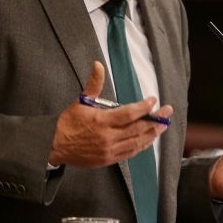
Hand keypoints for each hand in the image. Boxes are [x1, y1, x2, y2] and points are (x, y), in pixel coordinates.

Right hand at [49, 61, 172, 167]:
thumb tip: (98, 64)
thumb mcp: (81, 101)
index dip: (143, 107)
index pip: (128, 114)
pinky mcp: (109, 159)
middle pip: (138, 128)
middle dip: (155, 119)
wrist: (55, 146)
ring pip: (137, 142)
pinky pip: (130, 152)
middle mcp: (108, 137)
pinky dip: (141, 145)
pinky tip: (149, 139)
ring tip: (163, 125)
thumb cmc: (69, 122)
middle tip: (167, 111)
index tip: (153, 100)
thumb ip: (94, 84)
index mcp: (101, 121)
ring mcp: (110, 150)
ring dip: (152, 133)